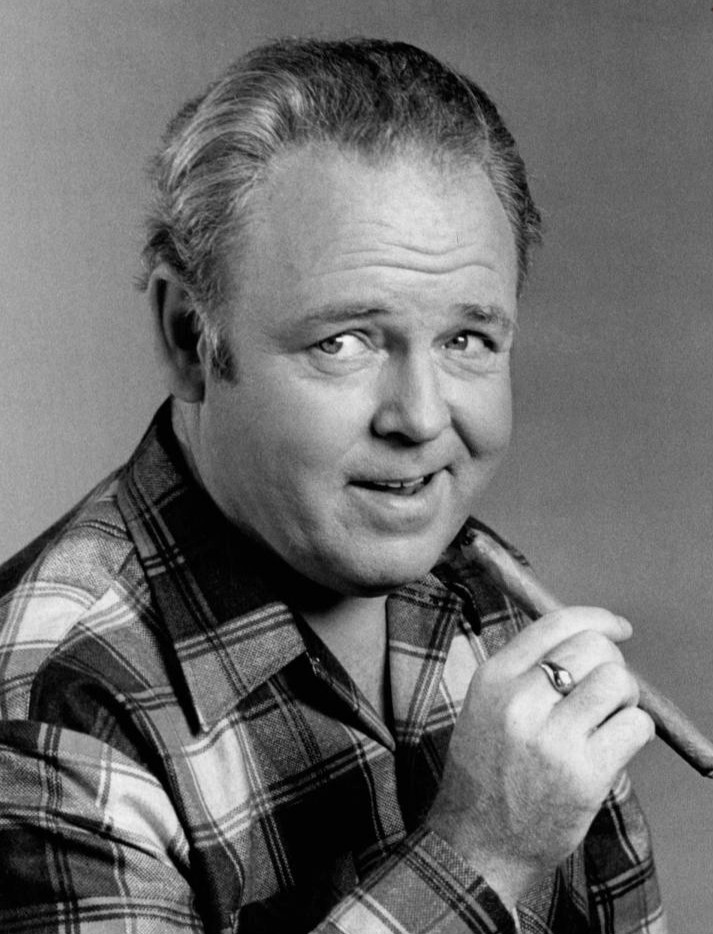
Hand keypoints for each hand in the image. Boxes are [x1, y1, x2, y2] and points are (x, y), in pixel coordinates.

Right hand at [427, 607, 654, 907]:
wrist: (476, 845)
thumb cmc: (485, 774)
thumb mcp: (485, 707)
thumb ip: (525, 672)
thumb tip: (588, 640)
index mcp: (493, 678)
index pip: (557, 623)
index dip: (599, 619)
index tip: (619, 628)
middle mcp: (520, 701)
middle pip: (595, 648)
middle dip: (612, 665)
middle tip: (605, 693)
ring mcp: (552, 738)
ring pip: (619, 682)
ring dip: (625, 699)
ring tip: (606, 722)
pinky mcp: (584, 774)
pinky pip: (636, 726)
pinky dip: (636, 732)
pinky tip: (614, 748)